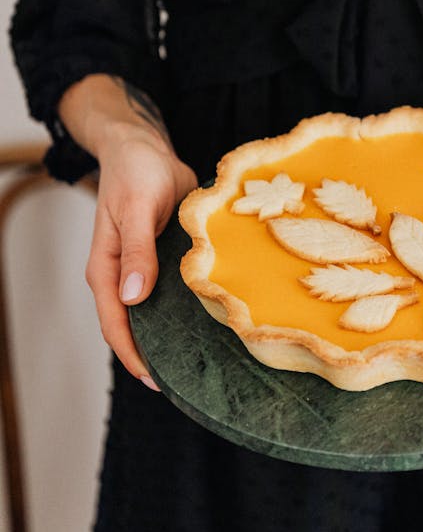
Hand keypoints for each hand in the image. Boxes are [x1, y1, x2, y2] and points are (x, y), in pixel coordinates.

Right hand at [85, 125, 196, 383]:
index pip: (115, 323)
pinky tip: (207, 322)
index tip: (157, 382)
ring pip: (151, 314)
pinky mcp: (159, 260)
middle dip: (152, 357)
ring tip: (200, 362)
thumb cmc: (137, 171)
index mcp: (106, 268)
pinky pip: (168, 294)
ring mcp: (140, 270)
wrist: (143, 147)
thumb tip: (132, 297)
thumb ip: (136, 250)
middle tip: (187, 383)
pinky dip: (181, 310)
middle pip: (132, 328)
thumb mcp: (139, 207)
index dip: (133, 356)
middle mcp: (121, 275)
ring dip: (168, 337)